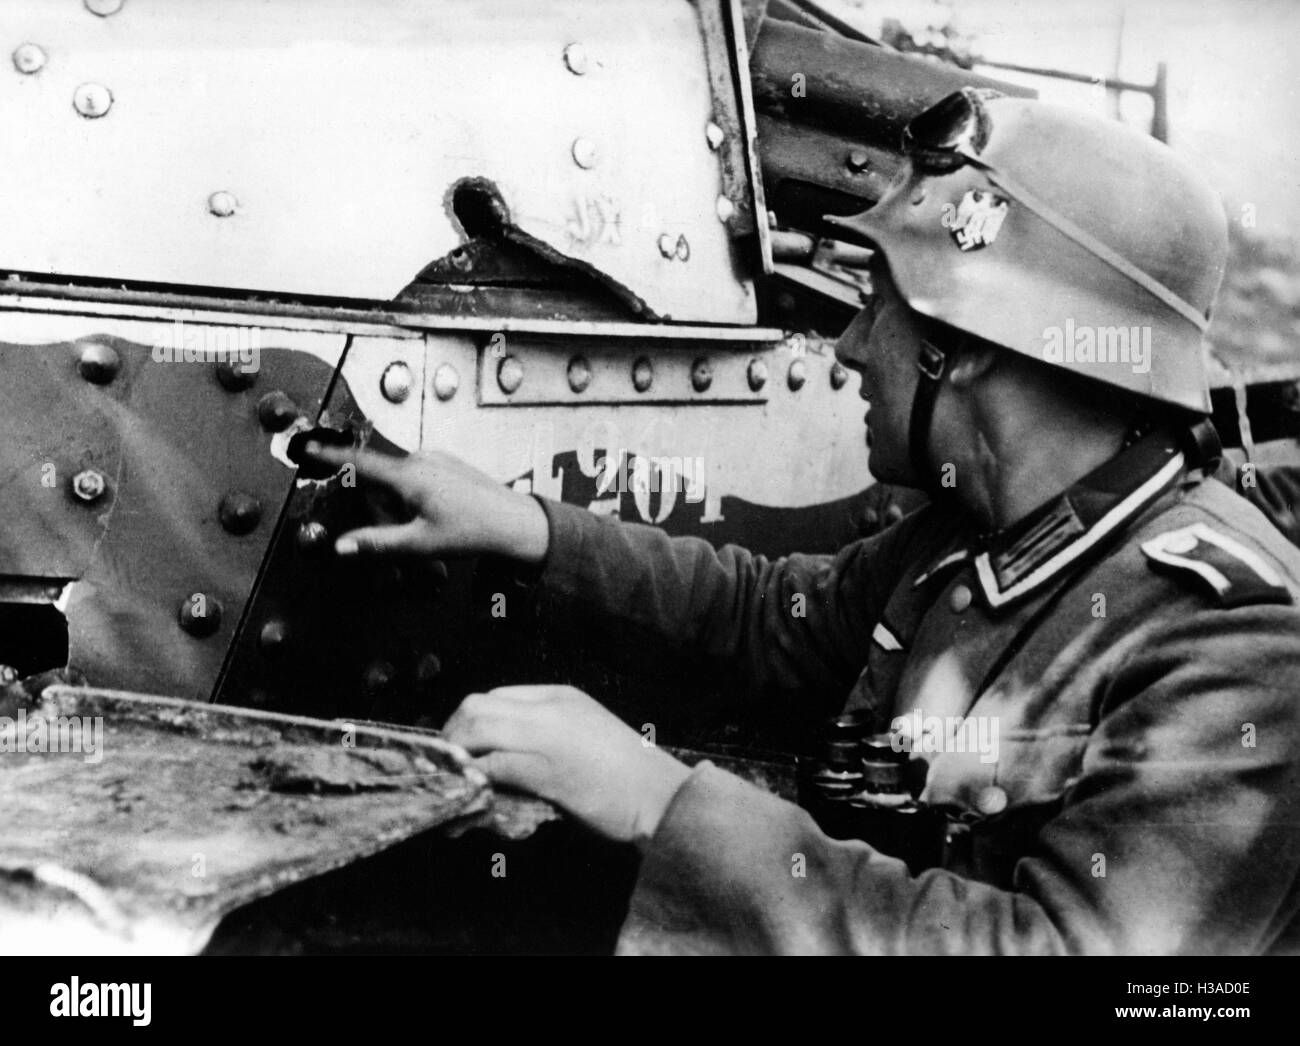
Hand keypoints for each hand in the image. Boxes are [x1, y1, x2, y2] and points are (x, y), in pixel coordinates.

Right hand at [303, 444, 549, 562]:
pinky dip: (414, 497)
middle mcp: (420, 459)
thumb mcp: (420, 544)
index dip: (330, 456)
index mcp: (409, 476)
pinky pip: (416, 477)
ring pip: (398, 481)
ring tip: (427, 526)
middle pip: (379, 481)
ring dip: (399, 505)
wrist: (514, 521)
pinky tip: (439, 515)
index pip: (360, 462)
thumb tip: (341, 546)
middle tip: (403, 534)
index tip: (306, 446)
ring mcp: (435, 458)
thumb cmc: (470, 532)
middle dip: (381, 508)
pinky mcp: (446, 462)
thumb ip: (377, 544)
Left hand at [443, 685, 692, 845]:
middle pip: (476, 706)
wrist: (662, 796)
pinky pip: (494, 767)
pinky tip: (471, 800)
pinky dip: (475, 781)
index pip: (494, 696)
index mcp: (561, 696)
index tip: (460, 749)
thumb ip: (547, 732)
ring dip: (457, 759)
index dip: (468, 723)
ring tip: (453, 784)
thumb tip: (503, 753)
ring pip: (477, 730)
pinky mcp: (546, 771)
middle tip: (449, 767)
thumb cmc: (628, 774)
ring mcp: (547, 736)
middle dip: (453, 736)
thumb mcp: (585, 733)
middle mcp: (550, 708)